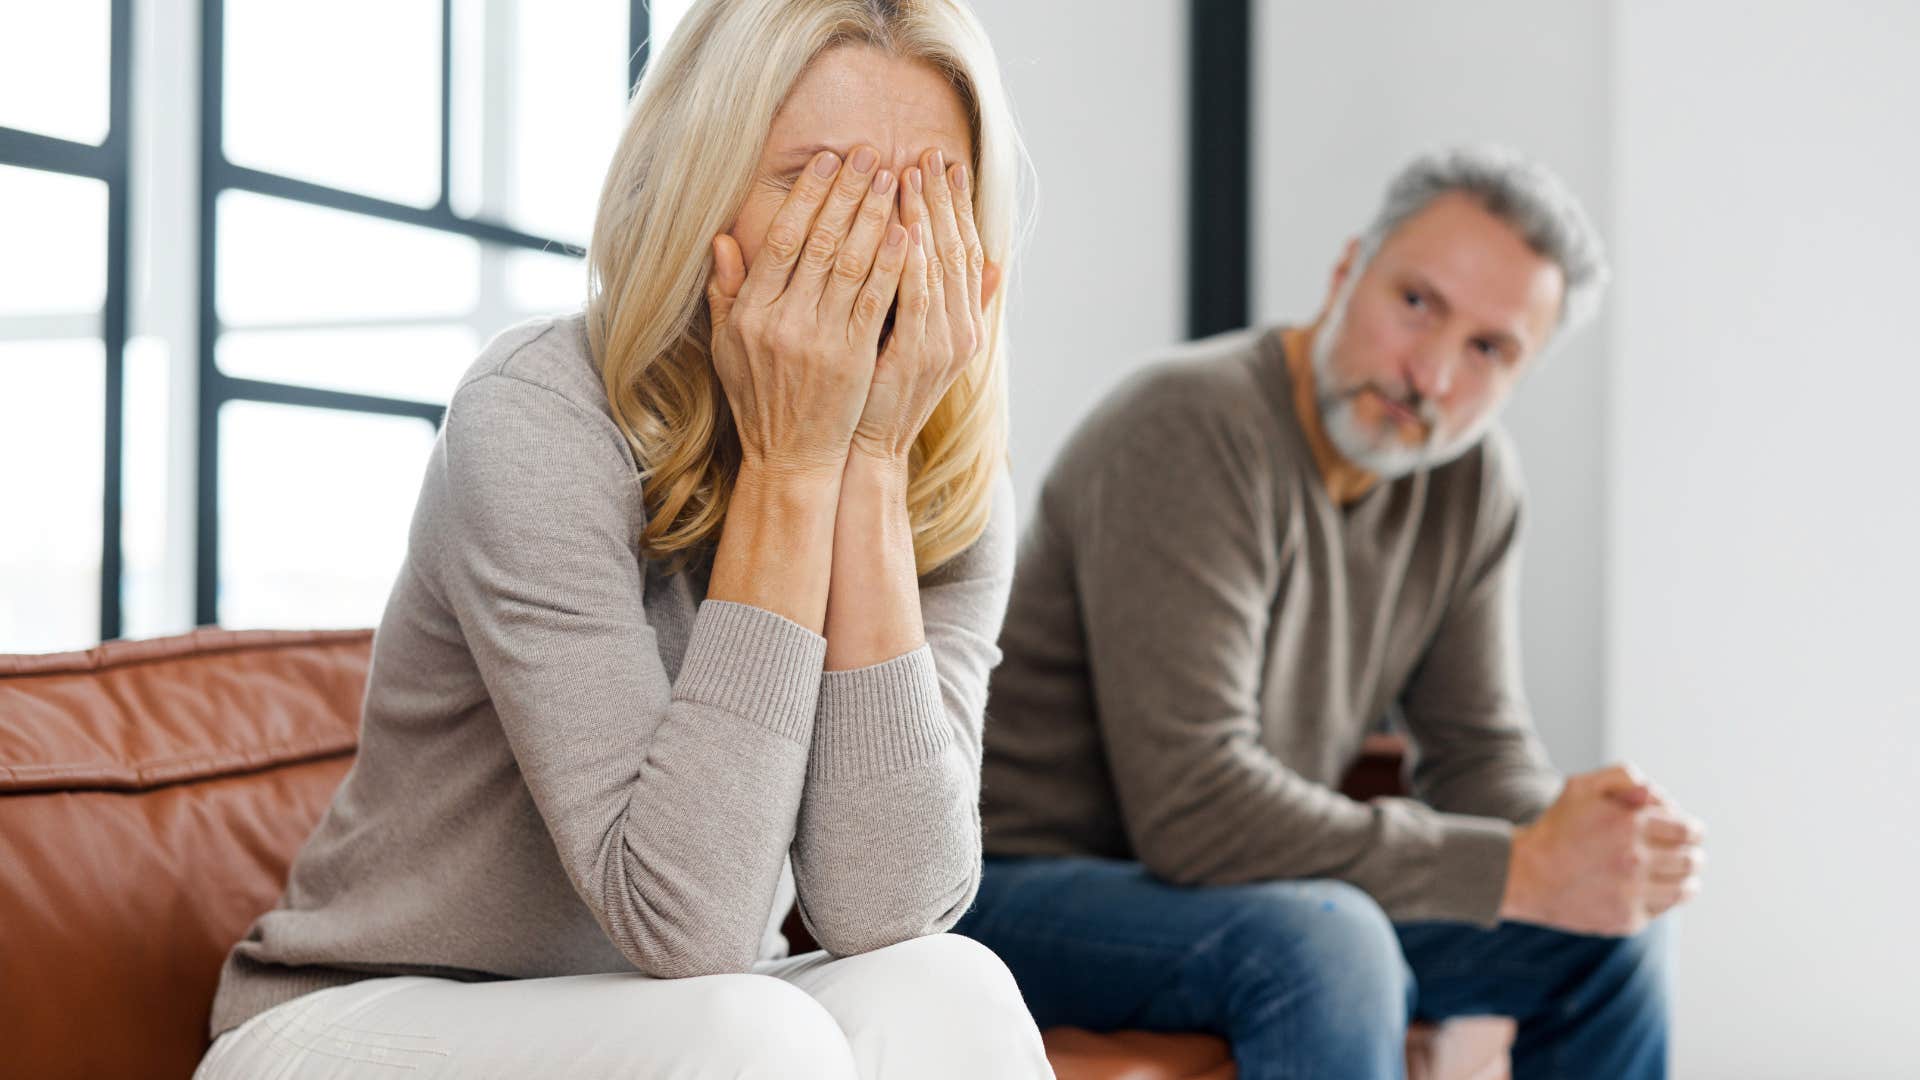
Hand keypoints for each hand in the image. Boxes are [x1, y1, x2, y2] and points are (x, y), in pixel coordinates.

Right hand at [707, 146, 909, 476]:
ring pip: (852, 264)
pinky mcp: (853, 359)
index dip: (808, 196)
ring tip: (894, 178)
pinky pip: (876, 301)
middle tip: (869, 153)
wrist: (790, 458)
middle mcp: (781, 321)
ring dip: (875, 216)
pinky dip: (892, 264)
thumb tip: (721, 239)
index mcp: (750, 312)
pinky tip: (907, 232)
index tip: (827, 161)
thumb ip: (725, 292)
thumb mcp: (727, 347)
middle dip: (847, 192)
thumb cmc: (760, 399)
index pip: (782, 239)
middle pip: (820, 242)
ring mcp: (818, 340)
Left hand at [850, 148, 1003, 464]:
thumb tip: (971, 263)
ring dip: (927, 216)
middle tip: (929, 153)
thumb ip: (931, 300)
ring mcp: (941, 344)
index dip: (953, 205)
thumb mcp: (911, 344)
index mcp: (960, 323)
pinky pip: (916, 296)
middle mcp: (960, 330)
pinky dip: (913, 259)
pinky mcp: (915, 357)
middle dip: (941, 199)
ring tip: (912, 173)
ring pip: (938, 265)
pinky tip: (904, 225)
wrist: (868, 452)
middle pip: (955, 248)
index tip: (941, 164)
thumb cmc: (877, 395)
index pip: (962, 249)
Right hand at [1500, 764, 1706, 935]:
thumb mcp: (1581, 787)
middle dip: (1692, 854)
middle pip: (1691, 860)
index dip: (1692, 830)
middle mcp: (1635, 860)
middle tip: (1688, 854)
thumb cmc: (1557, 827)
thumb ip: (1623, 777)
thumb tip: (1657, 794)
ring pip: (1684, 889)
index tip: (1689, 833)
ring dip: (1687, 880)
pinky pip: (1661, 909)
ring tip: (1679, 876)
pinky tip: (1649, 890)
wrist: (1525, 874)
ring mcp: (1632, 893)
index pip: (1688, 830)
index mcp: (1630, 824)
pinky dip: (1662, 899)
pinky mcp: (1626, 919)